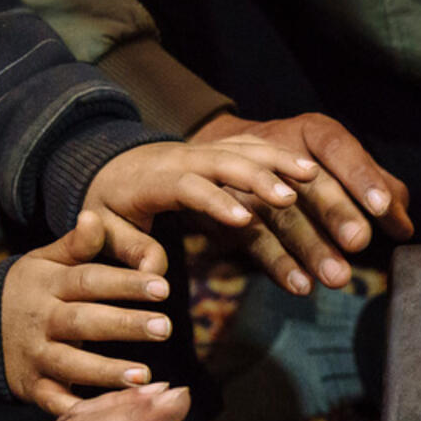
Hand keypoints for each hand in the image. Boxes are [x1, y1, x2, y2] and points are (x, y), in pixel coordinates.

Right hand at [4, 212, 175, 412]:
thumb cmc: (28, 290)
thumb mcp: (44, 261)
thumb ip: (76, 244)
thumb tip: (95, 216)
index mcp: (49, 285)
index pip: (90, 280)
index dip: (126, 284)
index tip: (164, 287)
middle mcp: (41, 320)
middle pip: (85, 322)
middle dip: (125, 325)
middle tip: (165, 327)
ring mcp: (34, 354)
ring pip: (71, 363)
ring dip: (106, 371)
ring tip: (143, 376)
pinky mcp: (31, 386)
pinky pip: (54, 400)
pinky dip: (76, 409)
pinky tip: (108, 414)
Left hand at [81, 139, 320, 274]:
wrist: (111, 162)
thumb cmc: (110, 203)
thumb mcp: (107, 229)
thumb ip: (131, 249)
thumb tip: (155, 274)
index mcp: (152, 179)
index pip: (186, 186)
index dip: (214, 201)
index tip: (243, 221)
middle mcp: (182, 158)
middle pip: (224, 161)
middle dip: (258, 178)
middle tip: (290, 199)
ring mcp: (204, 150)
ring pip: (244, 148)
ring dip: (279, 162)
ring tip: (313, 177)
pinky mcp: (220, 148)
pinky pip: (254, 146)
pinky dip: (282, 156)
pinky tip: (311, 171)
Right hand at [192, 113, 410, 292]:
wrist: (223, 159)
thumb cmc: (300, 168)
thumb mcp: (336, 166)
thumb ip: (374, 189)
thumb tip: (403, 227)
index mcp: (313, 133)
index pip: (340, 149)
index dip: (361, 177)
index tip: (383, 208)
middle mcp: (279, 149)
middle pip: (312, 184)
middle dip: (337, 213)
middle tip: (359, 242)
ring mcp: (247, 180)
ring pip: (283, 215)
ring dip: (311, 247)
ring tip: (337, 277)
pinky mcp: (226, 210)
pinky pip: (254, 239)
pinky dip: (279, 264)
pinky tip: (301, 285)